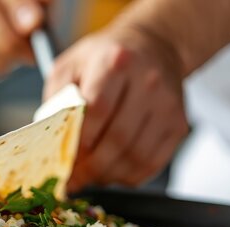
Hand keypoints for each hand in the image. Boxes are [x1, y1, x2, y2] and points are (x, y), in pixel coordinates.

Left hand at [43, 26, 188, 192]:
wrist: (154, 44)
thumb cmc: (104, 58)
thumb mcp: (70, 65)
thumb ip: (56, 98)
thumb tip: (51, 137)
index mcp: (115, 61)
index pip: (97, 110)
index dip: (78, 141)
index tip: (61, 160)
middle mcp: (147, 81)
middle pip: (117, 138)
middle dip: (90, 167)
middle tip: (72, 180)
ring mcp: (167, 104)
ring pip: (136, 155)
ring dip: (108, 175)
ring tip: (89, 177)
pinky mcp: (178, 123)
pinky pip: (153, 162)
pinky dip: (129, 176)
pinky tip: (111, 173)